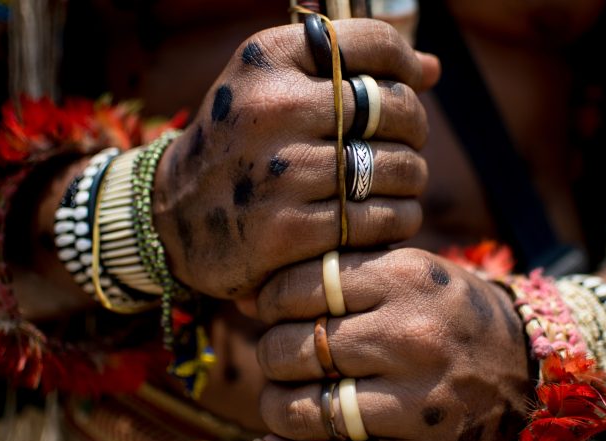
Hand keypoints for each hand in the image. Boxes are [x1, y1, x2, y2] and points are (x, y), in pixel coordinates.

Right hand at [152, 19, 438, 298]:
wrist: (172, 216)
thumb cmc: (238, 145)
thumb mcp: (270, 88)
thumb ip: (346, 71)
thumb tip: (433, 68)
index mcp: (268, 60)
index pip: (372, 44)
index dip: (406, 67)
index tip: (408, 89)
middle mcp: (271, 108)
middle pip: (394, 109)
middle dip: (415, 129)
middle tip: (406, 147)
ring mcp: (279, 173)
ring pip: (395, 168)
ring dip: (412, 180)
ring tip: (400, 184)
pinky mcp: (287, 231)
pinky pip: (378, 220)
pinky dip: (398, 220)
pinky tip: (389, 218)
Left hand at [253, 248, 532, 440]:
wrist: (530, 372)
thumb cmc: (451, 317)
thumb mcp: (410, 275)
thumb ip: (341, 276)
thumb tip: (253, 301)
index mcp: (407, 278)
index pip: (299, 287)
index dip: (270, 302)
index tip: (272, 313)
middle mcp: (414, 336)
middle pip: (295, 350)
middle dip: (270, 358)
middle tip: (278, 361)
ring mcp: (421, 401)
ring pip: (306, 410)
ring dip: (275, 410)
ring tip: (280, 403)